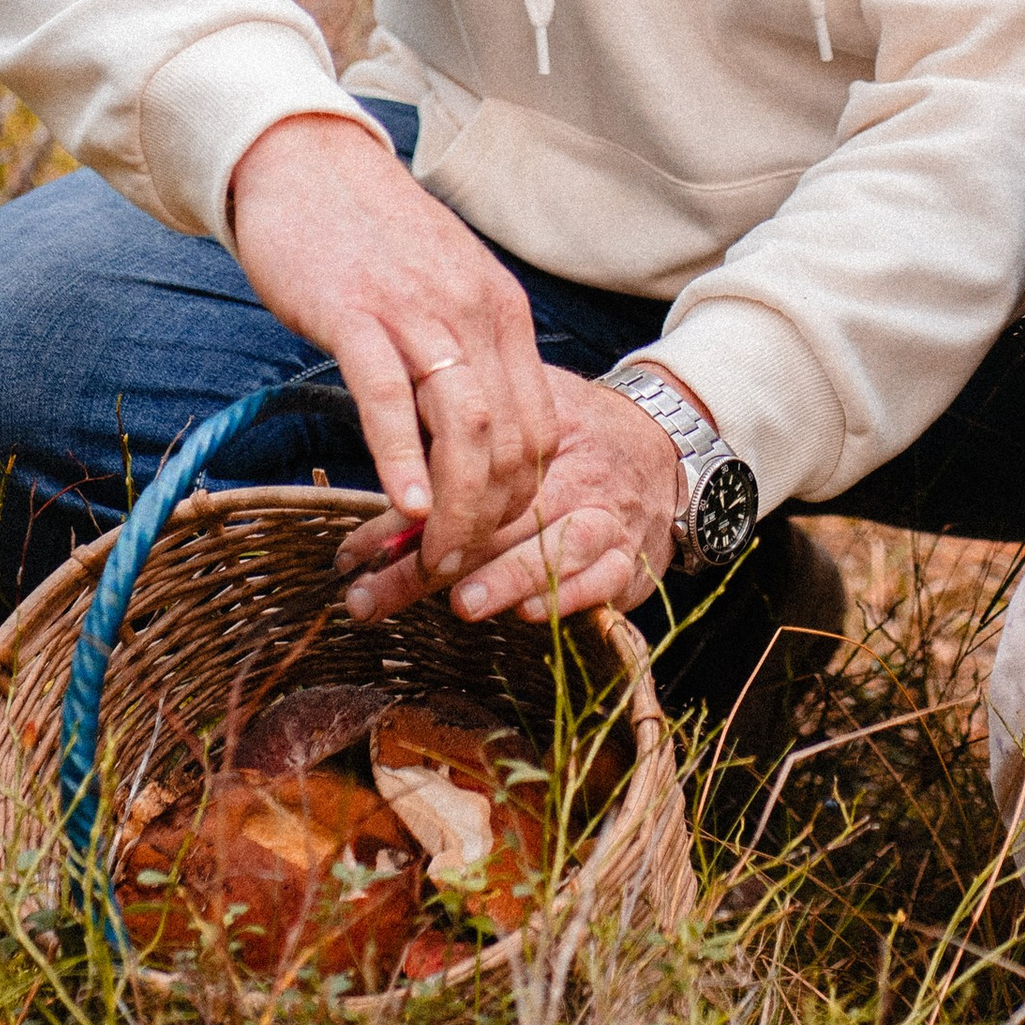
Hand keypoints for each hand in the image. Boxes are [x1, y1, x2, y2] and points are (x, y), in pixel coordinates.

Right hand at [226, 111, 559, 595]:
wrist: (306, 162)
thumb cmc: (369, 237)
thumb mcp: (442, 293)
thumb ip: (461, 357)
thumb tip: (465, 444)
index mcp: (504, 314)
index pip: (541, 430)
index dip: (519, 500)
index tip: (486, 542)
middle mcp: (476, 314)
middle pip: (511, 442)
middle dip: (489, 520)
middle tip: (454, 569)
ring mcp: (418, 312)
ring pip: (464, 430)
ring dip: (453, 508)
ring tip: (430, 559)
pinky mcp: (356, 312)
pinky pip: (391, 398)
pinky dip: (402, 458)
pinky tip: (400, 505)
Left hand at [337, 366, 685, 626]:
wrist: (672, 442)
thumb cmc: (579, 430)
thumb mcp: (524, 410)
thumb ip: (461, 436)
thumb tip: (384, 469)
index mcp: (533, 437)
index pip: (461, 475)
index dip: (404, 518)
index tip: (353, 554)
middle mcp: (571, 477)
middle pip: (494, 521)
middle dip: (428, 565)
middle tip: (371, 598)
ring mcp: (607, 519)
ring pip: (555, 548)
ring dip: (505, 577)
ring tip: (459, 604)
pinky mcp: (633, 560)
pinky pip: (603, 580)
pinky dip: (567, 597)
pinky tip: (525, 613)